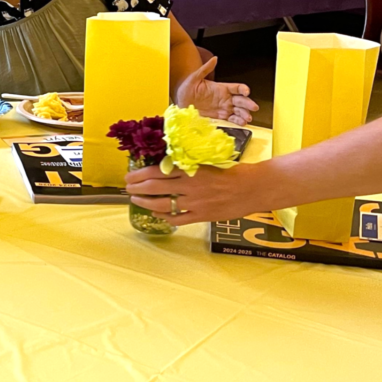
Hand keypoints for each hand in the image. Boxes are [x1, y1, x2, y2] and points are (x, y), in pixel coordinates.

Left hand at [125, 162, 269, 225]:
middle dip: (137, 188)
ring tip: (136, 201)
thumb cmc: (231, 171)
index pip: (156, 171)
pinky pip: (178, 219)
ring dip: (146, 203)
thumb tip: (165, 165)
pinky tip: (157, 215)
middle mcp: (189, 186)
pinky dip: (165, 217)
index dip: (139, 174)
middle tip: (128, 188)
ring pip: (162, 205)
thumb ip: (186, 165)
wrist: (253, 187)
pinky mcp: (202, 216)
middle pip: (154, 188)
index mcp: (189, 169)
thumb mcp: (205, 162)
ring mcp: (195, 203)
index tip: (130, 176)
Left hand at [176, 56, 258, 125]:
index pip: (236, 87)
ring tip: (248, 118)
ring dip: (245, 114)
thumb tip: (214, 58)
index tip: (246, 92)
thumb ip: (206, 68)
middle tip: (253, 107)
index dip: (243, 89)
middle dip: (248, 103)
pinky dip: (238, 121)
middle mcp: (225, 98)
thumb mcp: (195, 77)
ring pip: (238, 110)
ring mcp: (223, 107)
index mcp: (221, 88)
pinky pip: (231, 119)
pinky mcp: (219, 116)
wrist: (180, 101)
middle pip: (241, 100)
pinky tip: (242, 122)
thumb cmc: (187, 88)